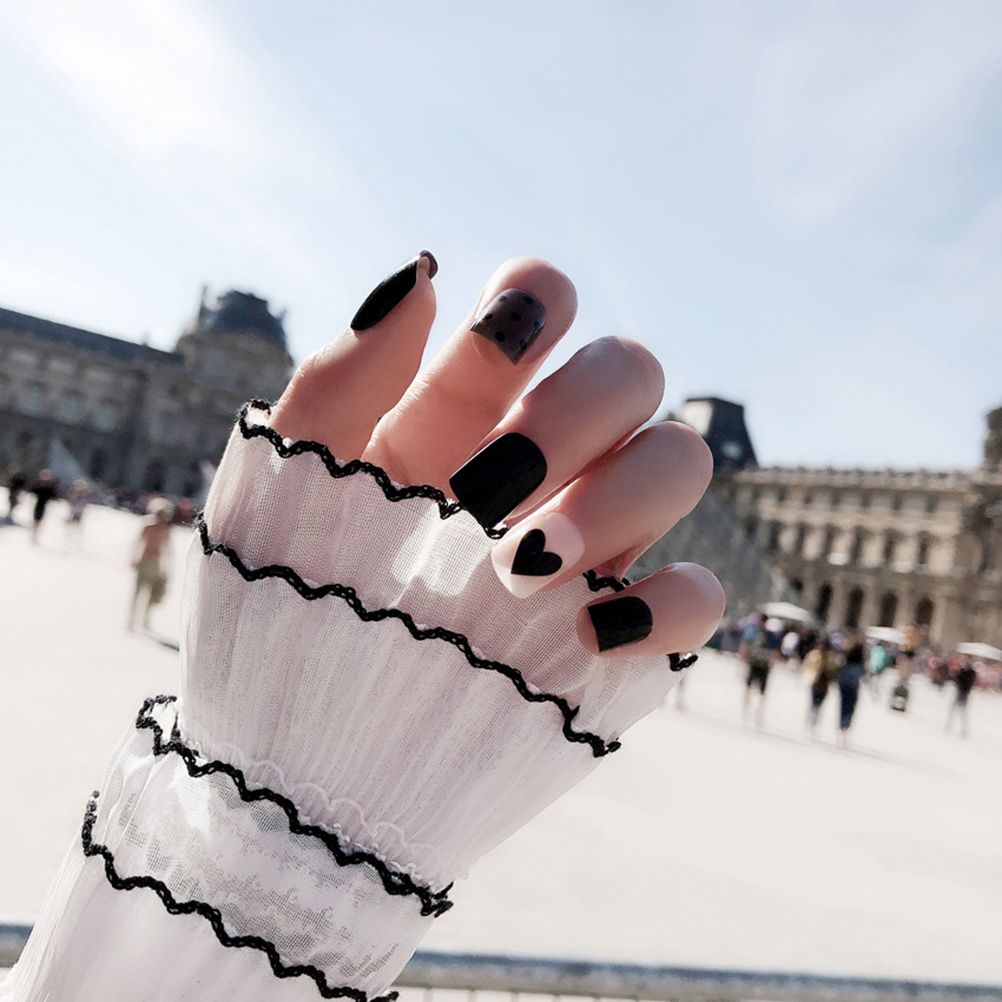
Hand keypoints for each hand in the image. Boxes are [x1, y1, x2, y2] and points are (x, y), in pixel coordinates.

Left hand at [270, 254, 723, 655]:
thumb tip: (425, 273)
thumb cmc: (284, 602)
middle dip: (570, 416)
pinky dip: (668, 604)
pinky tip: (587, 633)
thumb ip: (345, 377)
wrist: (298, 741)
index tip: (487, 350)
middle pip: (632, 371)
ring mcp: (592, 543)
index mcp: (466, 411)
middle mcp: (545, 462)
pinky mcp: (621, 630)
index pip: (544, 302)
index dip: (536, 302)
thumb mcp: (282, 483)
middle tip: (483, 496)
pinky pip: (701, 594)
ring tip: (518, 570)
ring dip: (618, 499)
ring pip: (680, 461)